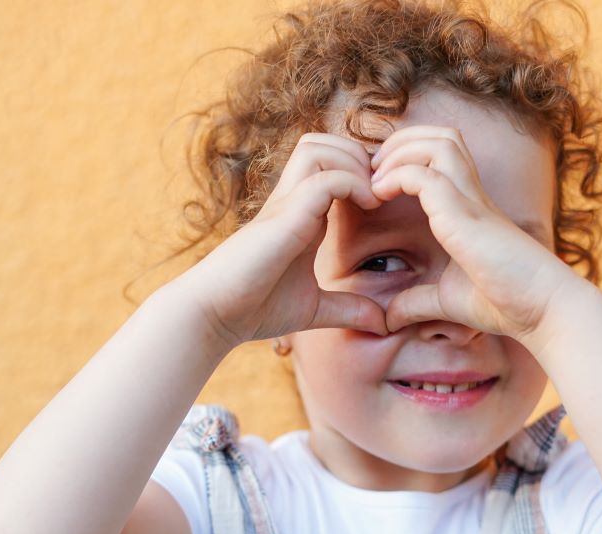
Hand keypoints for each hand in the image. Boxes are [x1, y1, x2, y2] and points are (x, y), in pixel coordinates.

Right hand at [183, 133, 387, 347]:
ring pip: (320, 147)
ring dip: (355, 162)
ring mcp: (285, 203)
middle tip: (382, 191)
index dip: (362, 172)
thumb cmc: (255, 309)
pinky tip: (368, 207)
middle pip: (323, 142)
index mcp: (301, 213)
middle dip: (360, 156)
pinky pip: (325, 177)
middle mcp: (291, 199)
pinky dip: (353, 182)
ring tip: (374, 196)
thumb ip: (348, 309)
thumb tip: (383, 323)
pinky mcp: (284, 215)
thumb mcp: (315, 308)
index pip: (331, 165)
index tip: (386, 201)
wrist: (215, 315)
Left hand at [368, 126, 574, 341]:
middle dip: (402, 140)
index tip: (378, 182)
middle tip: (374, 168)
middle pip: (442, 135)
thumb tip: (389, 319)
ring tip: (376, 177)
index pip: (442, 155)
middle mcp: (473, 195)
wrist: (543, 309)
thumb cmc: (506, 303)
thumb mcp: (448, 301)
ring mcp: (471, 201)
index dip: (407, 156)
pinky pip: (426, 175)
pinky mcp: (465, 216)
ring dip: (400, 151)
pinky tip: (380, 196)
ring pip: (438, 142)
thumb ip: (417, 303)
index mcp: (470, 207)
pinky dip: (397, 176)